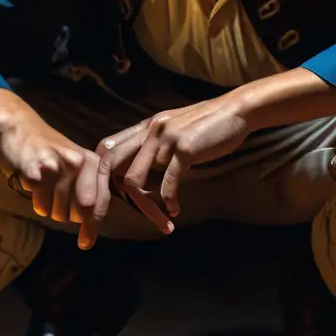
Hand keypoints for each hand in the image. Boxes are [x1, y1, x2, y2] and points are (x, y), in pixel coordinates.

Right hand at [0, 114, 101, 249]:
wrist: (21, 128)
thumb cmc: (51, 152)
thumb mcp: (77, 163)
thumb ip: (88, 189)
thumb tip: (90, 226)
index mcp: (93, 162)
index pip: (98, 203)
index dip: (92, 227)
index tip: (85, 243)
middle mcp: (78, 164)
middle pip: (78, 213)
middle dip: (65, 215)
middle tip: (55, 200)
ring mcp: (56, 168)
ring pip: (56, 212)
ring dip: (47, 207)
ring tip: (42, 187)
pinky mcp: (35, 173)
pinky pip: (38, 205)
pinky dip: (34, 200)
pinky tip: (31, 182)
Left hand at [80, 92, 250, 247]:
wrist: (236, 110)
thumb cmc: (207, 126)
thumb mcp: (172, 130)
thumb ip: (154, 147)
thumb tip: (139, 174)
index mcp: (144, 127)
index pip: (105, 152)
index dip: (99, 179)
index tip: (103, 204)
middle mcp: (148, 130)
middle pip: (108, 167)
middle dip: (101, 200)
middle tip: (104, 224)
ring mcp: (164, 139)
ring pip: (133, 180)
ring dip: (142, 208)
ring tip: (158, 221)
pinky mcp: (184, 148)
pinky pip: (166, 182)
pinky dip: (168, 201)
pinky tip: (175, 210)